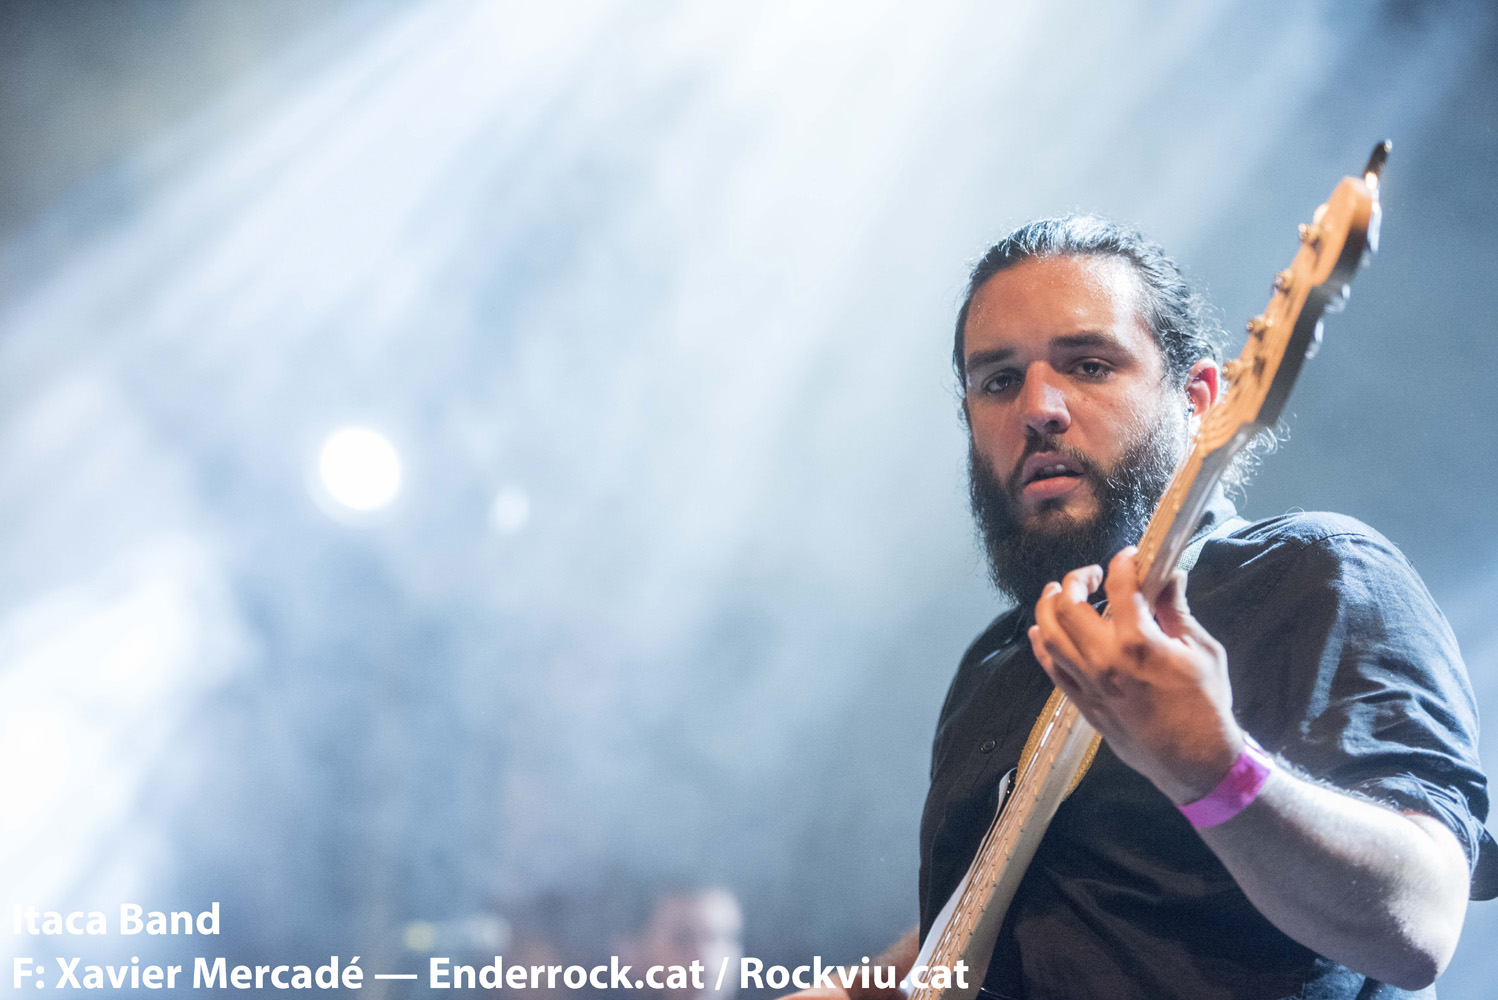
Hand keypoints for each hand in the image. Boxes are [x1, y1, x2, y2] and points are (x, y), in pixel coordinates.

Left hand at [1027, 546, 1242, 804]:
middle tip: (1090, 574)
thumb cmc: (1206, 706)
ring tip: (1057, 592)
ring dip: (1048, 608)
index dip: (1122, 563)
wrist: (1196, 762)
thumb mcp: (1204, 651)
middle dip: (1075, 580)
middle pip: (1069, 607)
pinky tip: (1041, 630)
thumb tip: (1170, 576)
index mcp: (1140, 643)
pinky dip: (1041, 645)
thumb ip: (1178, 611)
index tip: (1129, 557)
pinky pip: (1051, 669)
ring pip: (1050, 636)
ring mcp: (1090, 684)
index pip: (1119, 587)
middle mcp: (1106, 660)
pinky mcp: (1083, 703)